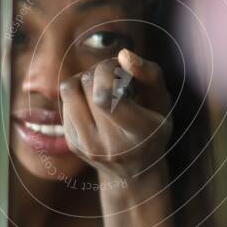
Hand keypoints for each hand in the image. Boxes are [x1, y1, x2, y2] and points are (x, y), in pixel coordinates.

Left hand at [59, 49, 171, 184]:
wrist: (134, 172)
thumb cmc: (153, 127)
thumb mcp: (161, 101)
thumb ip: (149, 75)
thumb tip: (123, 54)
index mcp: (139, 134)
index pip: (105, 98)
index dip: (108, 72)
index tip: (121, 69)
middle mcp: (110, 145)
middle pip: (87, 85)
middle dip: (100, 70)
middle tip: (114, 74)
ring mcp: (87, 147)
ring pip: (69, 89)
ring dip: (84, 78)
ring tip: (101, 85)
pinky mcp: (72, 143)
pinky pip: (65, 101)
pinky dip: (79, 94)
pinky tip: (94, 103)